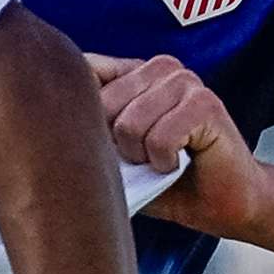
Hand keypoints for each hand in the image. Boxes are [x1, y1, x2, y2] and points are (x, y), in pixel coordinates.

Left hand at [88, 54, 262, 236]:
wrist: (227, 204)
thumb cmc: (173, 181)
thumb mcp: (120, 157)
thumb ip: (91, 135)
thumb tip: (46, 132)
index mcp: (137, 74)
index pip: (86, 72)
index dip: (82, 115)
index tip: (96, 144)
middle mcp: (160, 69)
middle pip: (103, 105)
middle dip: (118, 147)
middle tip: (145, 160)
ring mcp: (185, 81)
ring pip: (129, 124)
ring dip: (144, 157)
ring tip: (164, 161)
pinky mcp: (205, 103)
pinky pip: (159, 138)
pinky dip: (165, 163)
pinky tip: (180, 163)